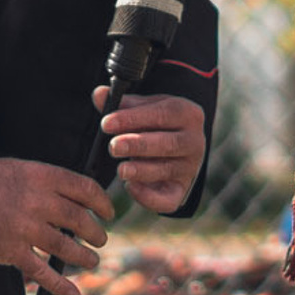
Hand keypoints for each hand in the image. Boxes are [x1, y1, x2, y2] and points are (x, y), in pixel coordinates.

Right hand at [0, 156, 109, 294]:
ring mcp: (25, 228)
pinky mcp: (11, 251)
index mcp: (42, 177)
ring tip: (91, 261)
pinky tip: (74, 293)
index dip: (103, 203)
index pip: (85, 189)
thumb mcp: (20, 168)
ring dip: (84, 257)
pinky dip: (61, 286)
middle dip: (96, 233)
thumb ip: (47, 181)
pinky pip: (43, 273)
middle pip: (81, 220)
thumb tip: (75, 196)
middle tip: (100, 240)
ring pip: (67, 248)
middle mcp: (38, 202)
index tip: (108, 213)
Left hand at [96, 90, 206, 215]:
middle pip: (169, 143)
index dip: (134, 118)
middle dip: (139, 145)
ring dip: (142, 170)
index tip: (107, 123)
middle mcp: (194, 141)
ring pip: (167, 170)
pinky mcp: (181, 191)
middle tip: (114, 146)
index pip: (163, 113)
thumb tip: (99, 94)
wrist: (174, 148)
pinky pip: (168, 199)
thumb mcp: (142, 109)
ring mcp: (190, 168)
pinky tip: (130, 187)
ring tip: (121, 169)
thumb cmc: (155, 124)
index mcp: (187, 113)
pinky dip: (149, 197)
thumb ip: (121, 103)